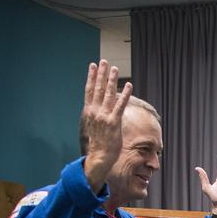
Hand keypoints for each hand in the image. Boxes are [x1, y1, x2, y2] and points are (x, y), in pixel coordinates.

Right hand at [80, 59, 132, 190]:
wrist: (99, 156)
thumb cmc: (98, 143)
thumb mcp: (93, 125)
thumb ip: (96, 114)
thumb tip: (98, 107)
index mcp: (89, 111)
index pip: (89, 90)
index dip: (91, 77)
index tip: (93, 65)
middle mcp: (95, 112)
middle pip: (98, 88)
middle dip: (102, 74)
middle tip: (105, 61)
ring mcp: (104, 116)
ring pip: (108, 93)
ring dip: (112, 80)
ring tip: (115, 69)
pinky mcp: (114, 122)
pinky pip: (120, 105)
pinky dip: (124, 94)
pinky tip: (128, 85)